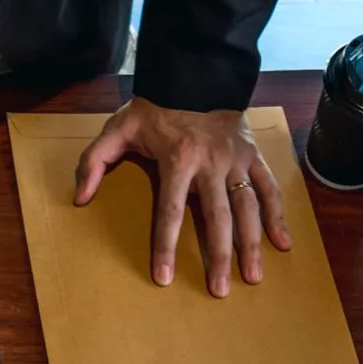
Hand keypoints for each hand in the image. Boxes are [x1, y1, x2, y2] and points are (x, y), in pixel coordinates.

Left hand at [75, 95, 290, 297]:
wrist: (196, 73)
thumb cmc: (154, 107)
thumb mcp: (118, 128)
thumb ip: (95, 161)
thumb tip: (79, 198)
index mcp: (178, 160)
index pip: (171, 212)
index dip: (166, 246)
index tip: (164, 277)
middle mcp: (211, 164)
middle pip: (217, 218)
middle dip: (218, 256)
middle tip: (219, 291)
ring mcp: (236, 160)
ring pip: (248, 208)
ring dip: (251, 244)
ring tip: (253, 277)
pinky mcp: (253, 155)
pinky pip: (269, 188)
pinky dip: (278, 216)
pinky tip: (283, 244)